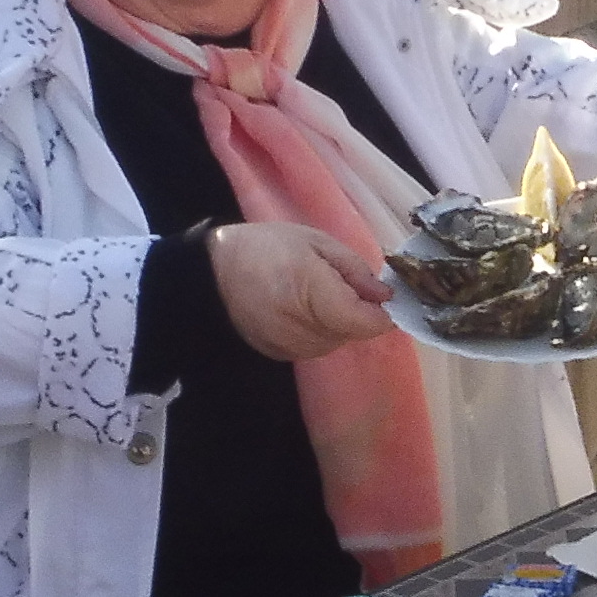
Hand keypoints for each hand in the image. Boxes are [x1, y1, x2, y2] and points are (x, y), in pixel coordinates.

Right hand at [210, 221, 393, 360]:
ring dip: (338, 323)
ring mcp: (287, 346)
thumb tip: (385, 296)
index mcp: (310, 291)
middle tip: (339, 284)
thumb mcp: (317, 242)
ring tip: (315, 294)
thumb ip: (355, 270)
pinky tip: (301, 309)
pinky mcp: (278, 355)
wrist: (212, 272)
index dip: (381, 314)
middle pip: (352, 333)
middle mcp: (300, 327)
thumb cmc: (266, 246)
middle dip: (357, 313)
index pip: (364, 322)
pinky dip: (318, 331)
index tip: (385, 298)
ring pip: (335, 343)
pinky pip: (315, 348)